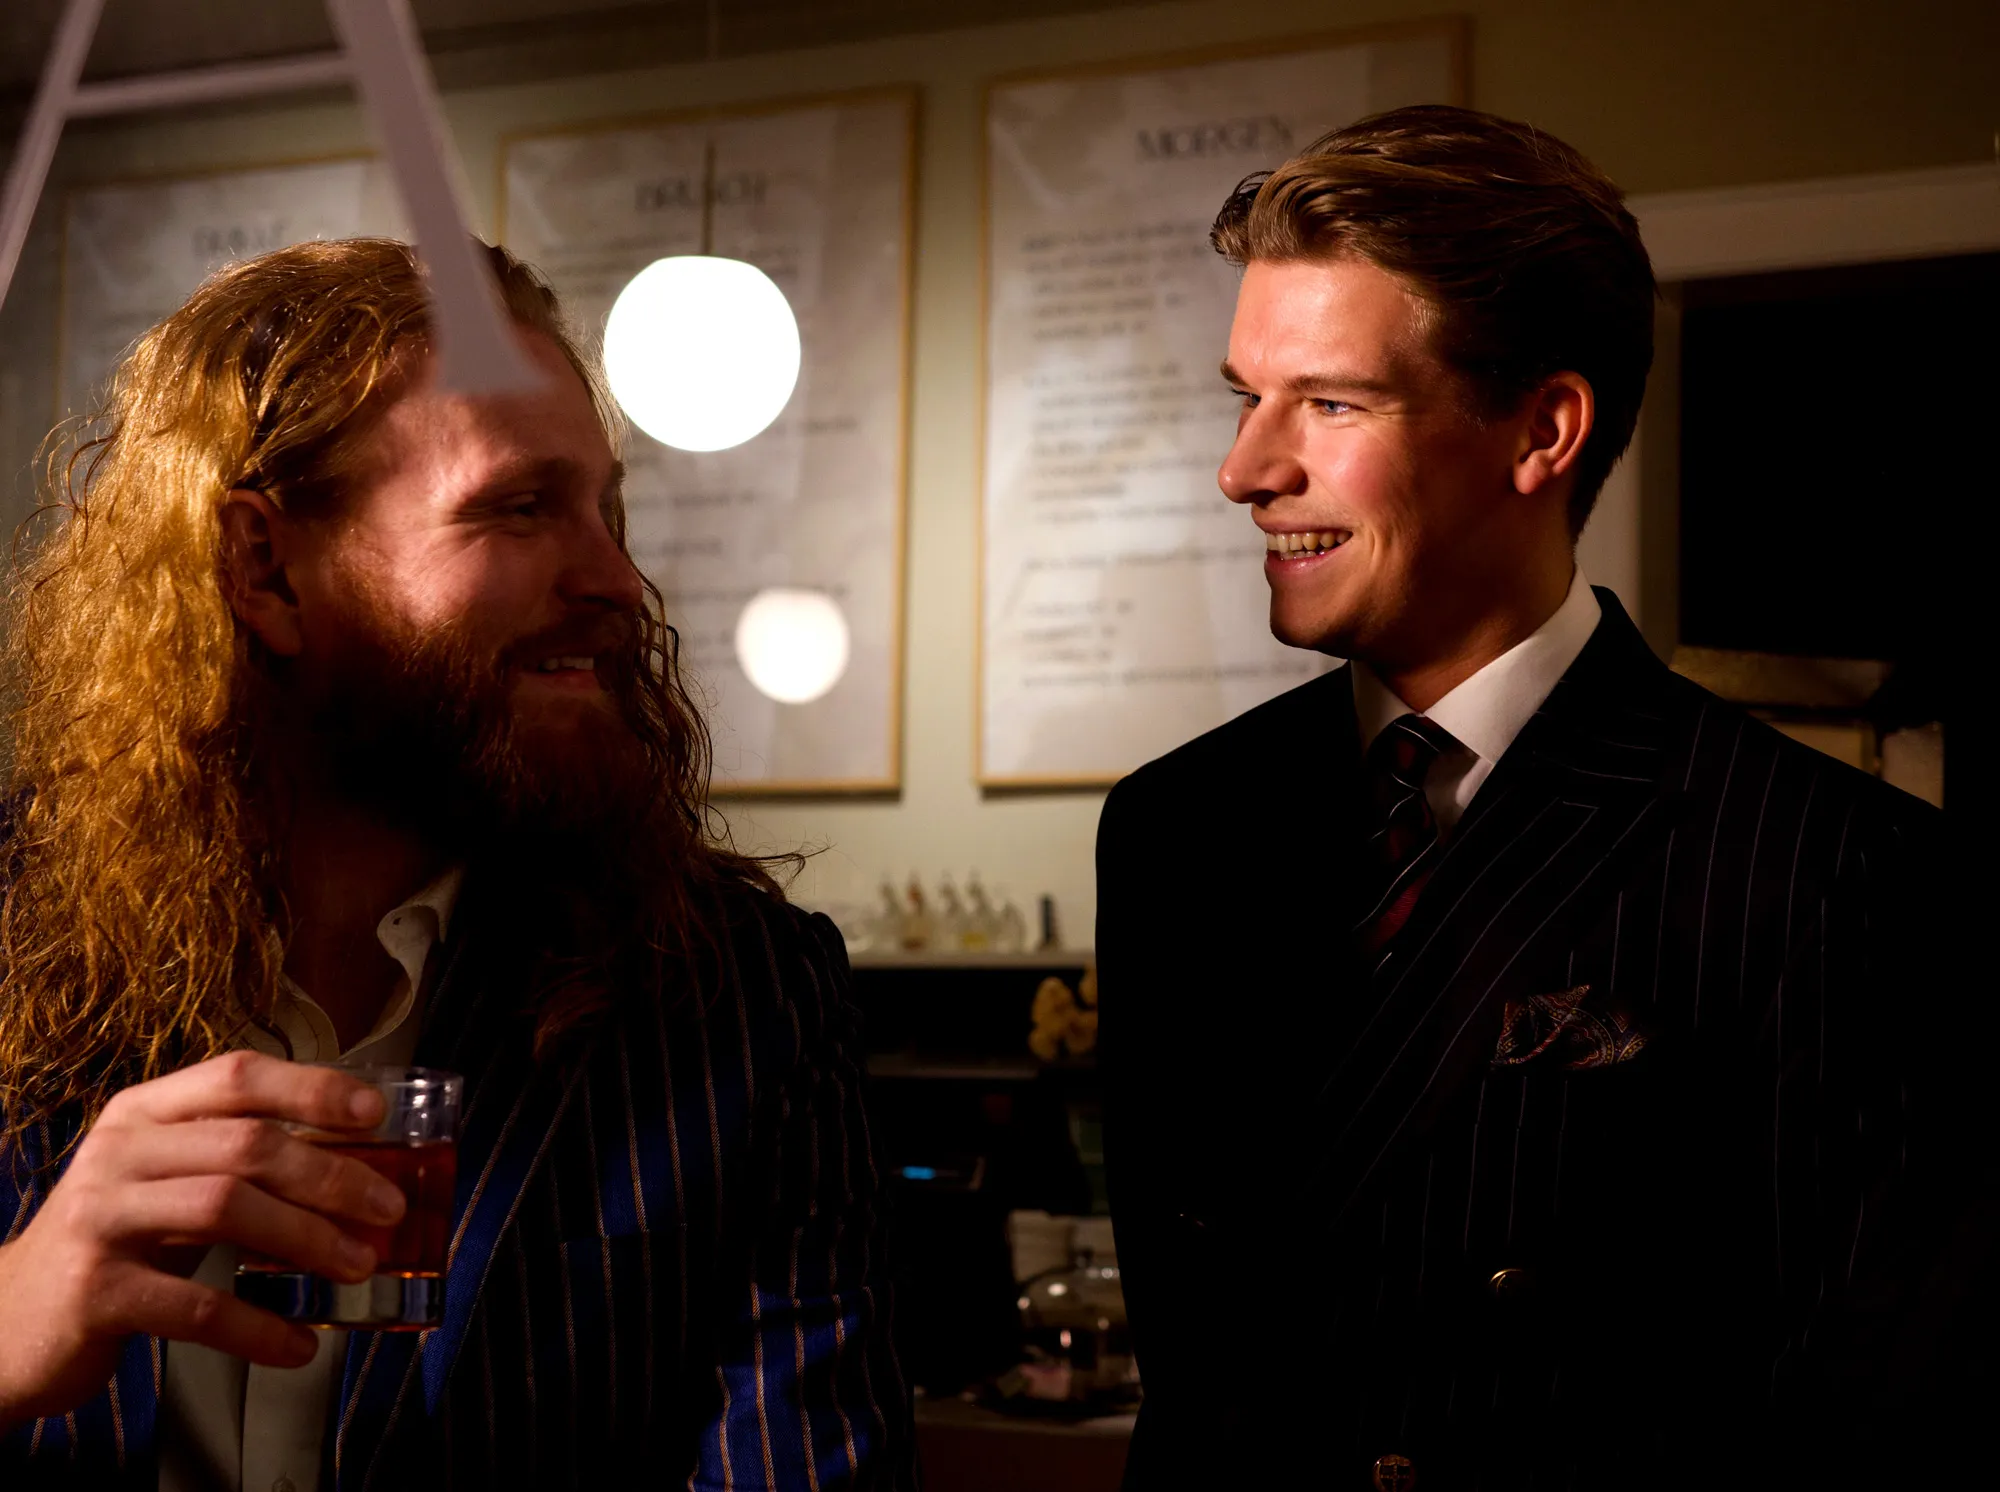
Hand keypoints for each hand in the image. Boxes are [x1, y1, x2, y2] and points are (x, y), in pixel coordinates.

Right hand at [0, 1052, 406, 1429]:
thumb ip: (236, 1160)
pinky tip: (298, 1344)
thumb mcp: (166, 1181)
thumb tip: (357, 1164)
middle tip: (388, 1210)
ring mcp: (100, 1219)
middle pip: (246, 1145)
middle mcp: (118, 1153)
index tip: (376, 1112)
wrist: (8, 1321)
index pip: (236, 1076)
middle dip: (331, 1177)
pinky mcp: (94, 1292)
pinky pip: (195, 1304)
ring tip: (359, 1265)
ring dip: (308, 1239)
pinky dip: (258, 1326)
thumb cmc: (115, 1244)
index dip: (312, 1088)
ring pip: (226, 1208)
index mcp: (142, 1114)